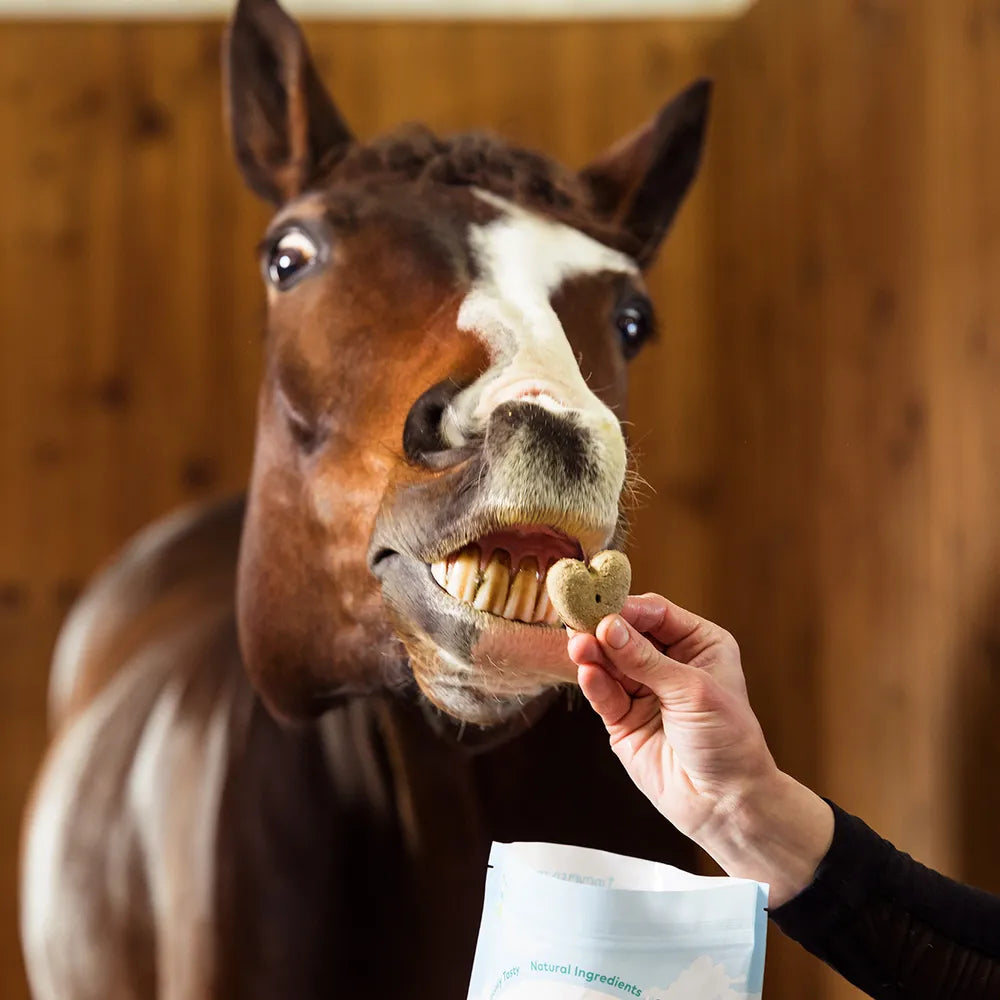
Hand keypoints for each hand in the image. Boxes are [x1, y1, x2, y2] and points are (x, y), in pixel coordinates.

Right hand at [568, 593, 833, 905]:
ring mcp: (644, 691)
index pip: (655, 614)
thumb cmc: (727, 742)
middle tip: (581, 623)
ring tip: (578, 647)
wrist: (724, 803)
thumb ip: (646, 659)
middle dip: (604, 630)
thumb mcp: (692, 690)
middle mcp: (670, 663)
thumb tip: (609, 626)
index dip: (628, 609)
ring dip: (594, 654)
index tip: (603, 607)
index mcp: (698, 644)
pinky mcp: (623, 719)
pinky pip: (604, 694)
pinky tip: (587, 672)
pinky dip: (594, 682)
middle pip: (627, 635)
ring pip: (610, 663)